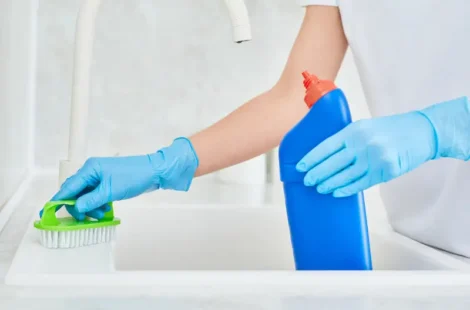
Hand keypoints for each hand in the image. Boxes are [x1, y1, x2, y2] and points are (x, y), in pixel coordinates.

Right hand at [43, 137, 198, 219]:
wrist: (155, 172)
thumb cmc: (134, 177)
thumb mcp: (110, 191)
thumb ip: (91, 200)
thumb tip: (76, 207)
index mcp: (90, 169)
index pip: (68, 187)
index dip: (58, 200)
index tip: (48, 212)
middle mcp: (92, 171)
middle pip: (76, 192)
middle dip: (79, 206)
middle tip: (84, 219)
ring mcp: (100, 177)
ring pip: (86, 195)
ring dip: (90, 207)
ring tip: (101, 214)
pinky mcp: (108, 182)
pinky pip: (96, 195)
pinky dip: (98, 204)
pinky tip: (105, 210)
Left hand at [295, 110, 436, 196]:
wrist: (423, 132)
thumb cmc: (391, 129)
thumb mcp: (365, 126)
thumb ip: (347, 139)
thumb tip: (325, 156)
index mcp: (354, 130)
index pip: (326, 146)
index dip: (311, 158)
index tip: (300, 167)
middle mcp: (362, 143)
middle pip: (332, 163)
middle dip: (317, 174)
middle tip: (307, 181)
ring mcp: (374, 158)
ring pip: (345, 176)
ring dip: (330, 184)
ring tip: (320, 188)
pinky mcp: (385, 170)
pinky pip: (361, 183)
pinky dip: (347, 189)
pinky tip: (337, 192)